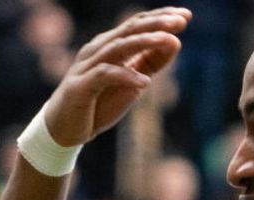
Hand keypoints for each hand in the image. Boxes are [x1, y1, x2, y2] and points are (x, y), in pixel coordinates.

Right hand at [44, 7, 191, 146]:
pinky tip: (145, 82)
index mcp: (111, 46)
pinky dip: (125, 76)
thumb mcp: (134, 81)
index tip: (187, 16)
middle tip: (181, 21)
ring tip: (170, 40)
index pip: (137, 24)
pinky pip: (104, 76)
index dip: (160, 17)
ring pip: (118, 47)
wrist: (65, 129)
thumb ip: (151, 62)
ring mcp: (87, 66)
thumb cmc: (100, 102)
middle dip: (156, 23)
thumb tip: (175, 41)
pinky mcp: (80, 87)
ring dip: (145, 42)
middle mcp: (98, 50)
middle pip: (129, 30)